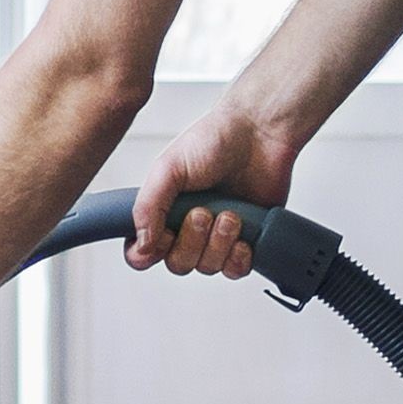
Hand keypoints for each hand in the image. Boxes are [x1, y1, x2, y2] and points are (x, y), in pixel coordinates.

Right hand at [128, 103, 301, 277]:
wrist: (261, 133)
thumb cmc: (214, 140)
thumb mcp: (168, 168)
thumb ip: (148, 206)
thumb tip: (141, 245)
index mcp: (163, 211)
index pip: (141, 251)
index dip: (147, 254)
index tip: (162, 238)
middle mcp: (188, 227)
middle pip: (178, 264)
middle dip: (192, 241)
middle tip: (203, 212)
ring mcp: (217, 236)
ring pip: (208, 267)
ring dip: (219, 243)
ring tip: (230, 214)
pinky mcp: (247, 240)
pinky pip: (235, 270)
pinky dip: (238, 258)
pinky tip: (244, 236)